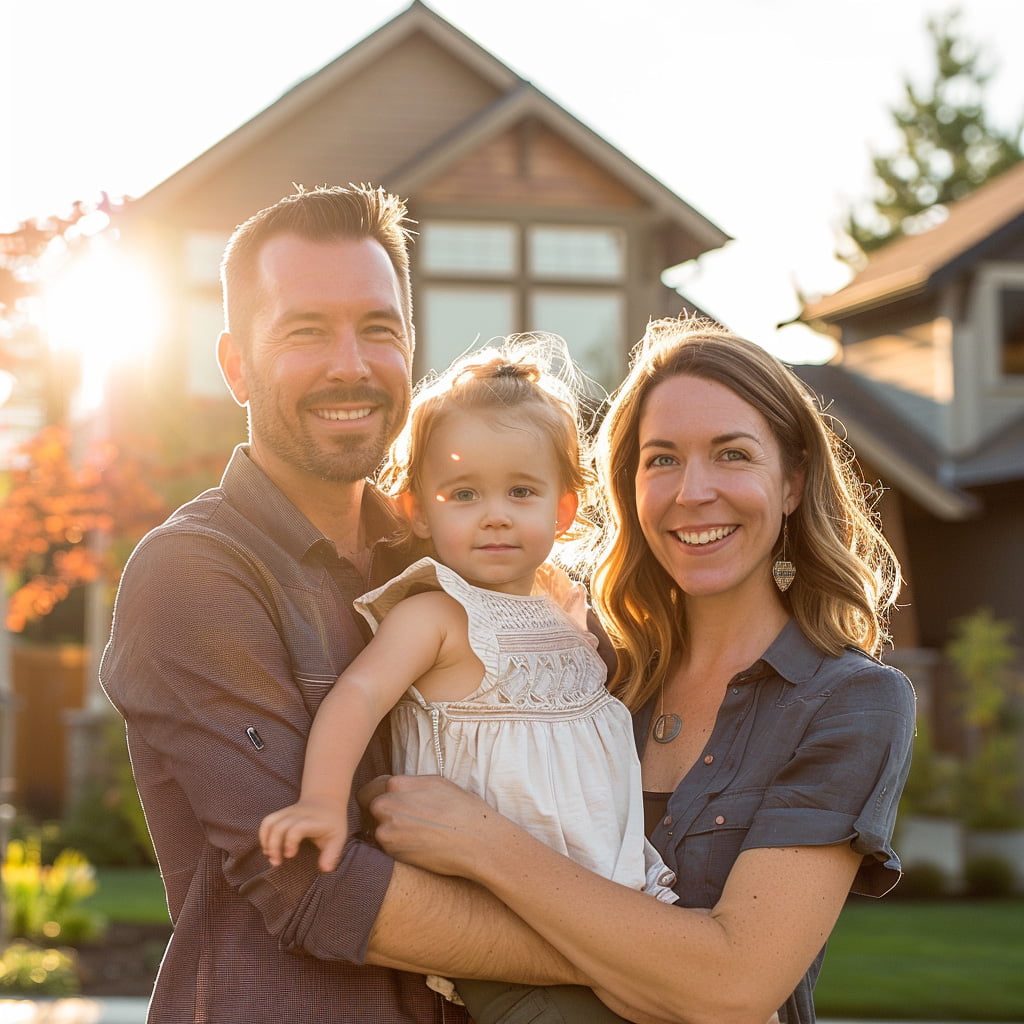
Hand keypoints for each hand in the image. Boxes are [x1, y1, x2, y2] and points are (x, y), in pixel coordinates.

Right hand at [259, 799, 348, 871]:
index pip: (298, 828)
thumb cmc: (332, 824)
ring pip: (270, 822)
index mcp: (314, 821)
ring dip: (266, 841)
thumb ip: (332, 854)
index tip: (290, 855)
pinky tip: (268, 848)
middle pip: (280, 826)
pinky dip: (263, 835)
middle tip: (277, 862)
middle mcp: (299, 815)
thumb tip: (325, 870)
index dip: (290, 841)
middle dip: (274, 846)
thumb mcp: (338, 837)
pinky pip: (267, 821)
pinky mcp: (282, 813)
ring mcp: (289, 812)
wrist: (326, 801)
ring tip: (271, 856)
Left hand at [360, 773, 508, 880]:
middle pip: (367, 809)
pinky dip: (395, 848)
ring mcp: (386, 831)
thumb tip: (396, 789)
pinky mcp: (392, 854)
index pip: (370, 788)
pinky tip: (417, 847)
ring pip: (374, 830)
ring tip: (413, 835)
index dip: (377, 796)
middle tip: (399, 821)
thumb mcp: (435, 783)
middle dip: (378, 814)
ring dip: (387, 832)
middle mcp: (386, 805)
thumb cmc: (463, 810)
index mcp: (397, 784)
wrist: (476, 841)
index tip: (388, 804)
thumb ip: (409, 785)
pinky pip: (384, 849)